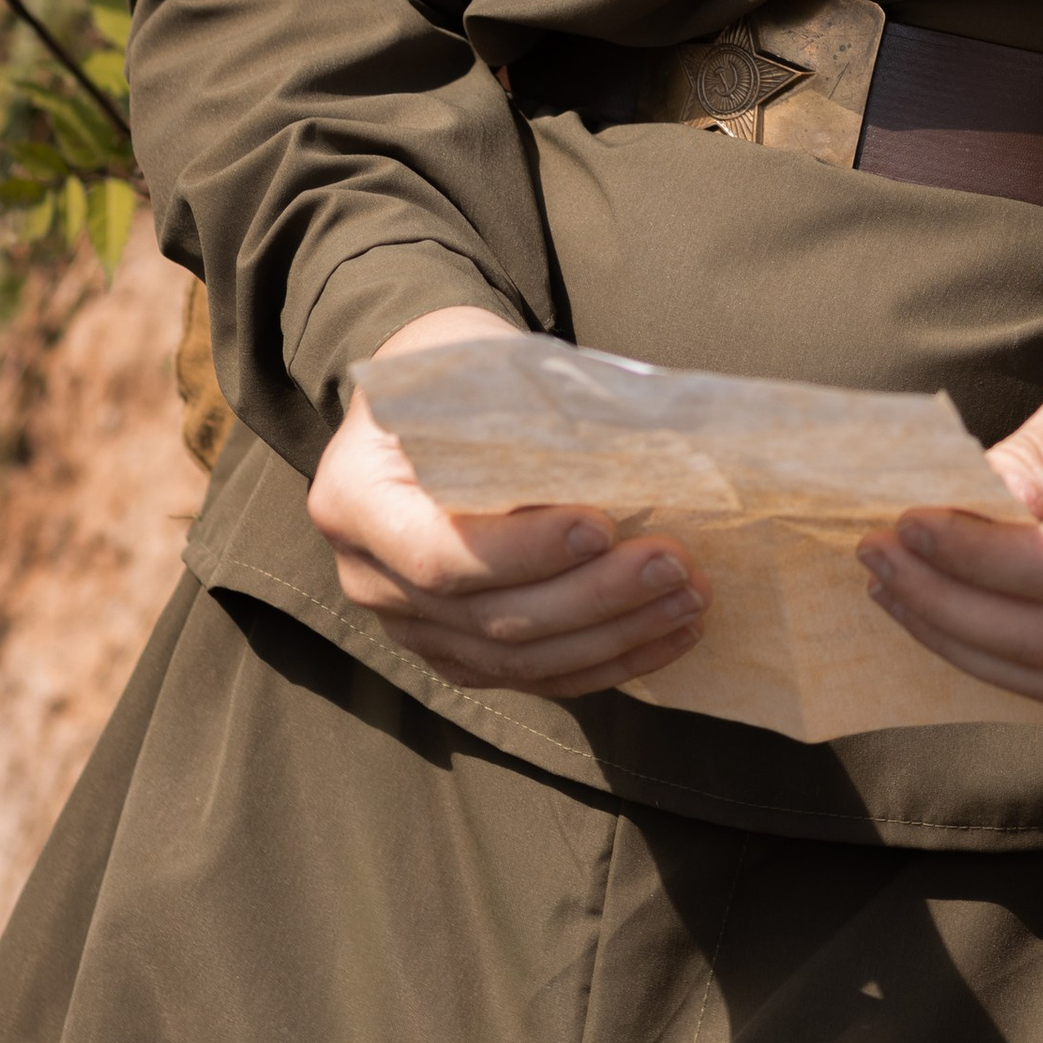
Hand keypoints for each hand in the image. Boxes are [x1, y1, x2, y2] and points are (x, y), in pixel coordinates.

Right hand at [307, 308, 708, 697]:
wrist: (429, 397)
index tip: (604, 526)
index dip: (524, 553)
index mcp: (354, 499)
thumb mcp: (477, 367)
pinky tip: (668, 633)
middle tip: (676, 566)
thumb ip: (528, 418)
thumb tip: (637, 456)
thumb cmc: (461, 368)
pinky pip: (531, 675)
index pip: (439, 555)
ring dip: (613, 636)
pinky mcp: (453, 650)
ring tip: (688, 599)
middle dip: (594, 599)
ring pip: (516, 660)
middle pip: (488, 617)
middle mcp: (367, 577)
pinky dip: (604, 660)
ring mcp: (407, 625)